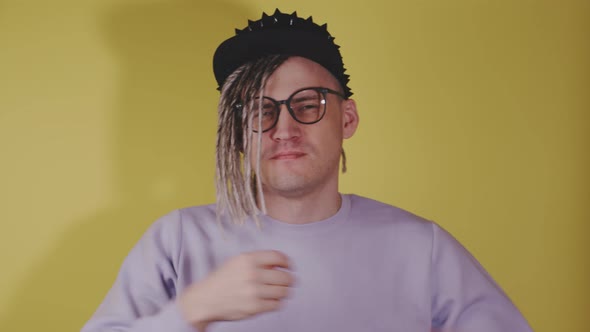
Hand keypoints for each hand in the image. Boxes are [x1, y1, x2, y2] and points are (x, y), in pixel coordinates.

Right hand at [178, 250, 293, 330]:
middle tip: (289, 282)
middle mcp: (251, 274)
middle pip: (284, 276)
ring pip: (283, 291)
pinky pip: (277, 304)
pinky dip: (277, 302)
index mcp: (247, 259)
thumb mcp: (237, 262)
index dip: (287, 262)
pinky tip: (271, 300)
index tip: (290, 266)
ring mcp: (253, 291)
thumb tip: (281, 265)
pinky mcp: (254, 307)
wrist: (205, 300)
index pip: (278, 257)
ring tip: (280, 292)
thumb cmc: (223, 280)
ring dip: (285, 292)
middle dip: (289, 279)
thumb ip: (258, 261)